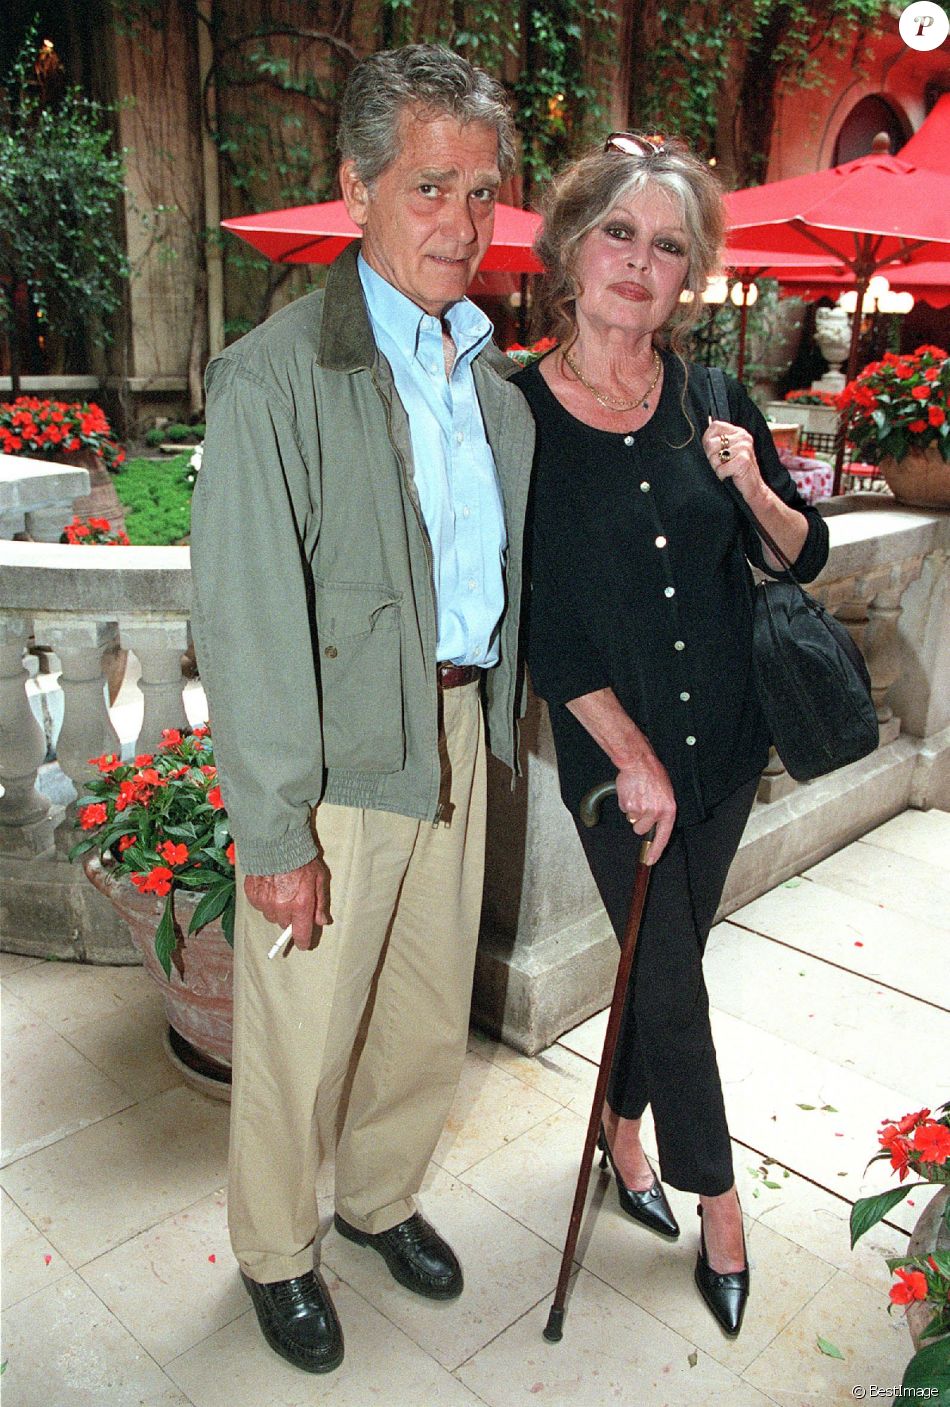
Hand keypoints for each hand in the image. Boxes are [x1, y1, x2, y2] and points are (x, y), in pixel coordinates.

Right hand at [244, 854, 331, 949]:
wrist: (276, 842)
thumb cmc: (302, 859)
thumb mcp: (319, 879)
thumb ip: (320, 903)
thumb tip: (322, 921)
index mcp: (301, 905)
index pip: (301, 934)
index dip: (303, 941)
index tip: (304, 944)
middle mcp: (282, 908)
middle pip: (286, 925)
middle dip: (291, 917)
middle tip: (294, 901)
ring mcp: (265, 903)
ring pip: (272, 916)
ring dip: (277, 909)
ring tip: (281, 891)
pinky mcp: (253, 895)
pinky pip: (260, 907)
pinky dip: (265, 900)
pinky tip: (270, 886)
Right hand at [615, 749, 675, 864]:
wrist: (639, 762)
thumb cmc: (654, 775)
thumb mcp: (666, 794)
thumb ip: (661, 811)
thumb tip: (653, 825)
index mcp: (668, 810)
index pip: (663, 837)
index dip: (656, 851)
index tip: (649, 860)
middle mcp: (655, 812)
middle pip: (641, 830)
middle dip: (639, 821)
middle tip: (642, 804)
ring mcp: (641, 810)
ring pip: (632, 820)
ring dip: (632, 811)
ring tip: (637, 795)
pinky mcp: (628, 805)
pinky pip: (624, 810)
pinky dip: (625, 802)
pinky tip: (631, 792)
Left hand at [703, 417, 763, 504]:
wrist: (754, 487)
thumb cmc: (737, 470)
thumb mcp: (729, 451)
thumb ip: (718, 442)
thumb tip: (704, 438)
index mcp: (738, 432)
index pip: (715, 426)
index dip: (707, 439)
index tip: (713, 451)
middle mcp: (743, 437)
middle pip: (711, 443)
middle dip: (711, 457)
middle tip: (721, 463)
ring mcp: (744, 447)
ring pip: (714, 457)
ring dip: (717, 467)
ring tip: (727, 469)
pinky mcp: (744, 460)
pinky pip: (720, 469)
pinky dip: (721, 475)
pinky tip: (730, 475)